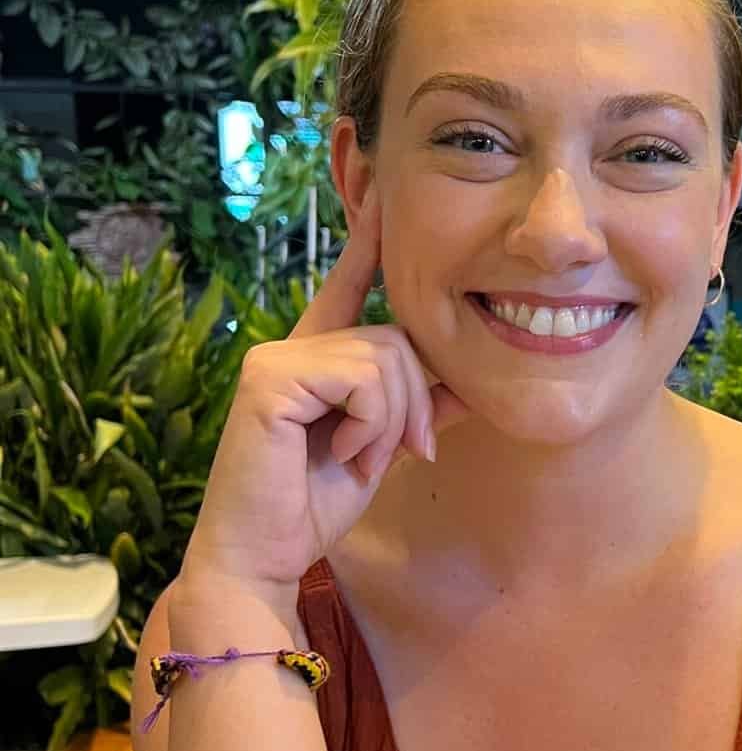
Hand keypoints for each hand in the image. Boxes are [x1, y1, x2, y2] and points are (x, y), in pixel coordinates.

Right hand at [183, 205, 469, 601]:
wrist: (262, 556)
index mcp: (315, 357)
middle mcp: (291, 346)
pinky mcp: (270, 379)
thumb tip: (470, 384)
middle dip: (415, 403)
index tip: (385, 194)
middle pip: (397, 338)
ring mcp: (276, 358)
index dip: (369, 242)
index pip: (348, 286)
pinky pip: (362, 379)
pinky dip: (371, 426)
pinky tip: (341, 456)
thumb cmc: (313, 506)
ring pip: (386, 358)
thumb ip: (419, 410)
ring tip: (359, 461)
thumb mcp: (383, 449)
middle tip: (398, 455)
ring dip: (393, 423)